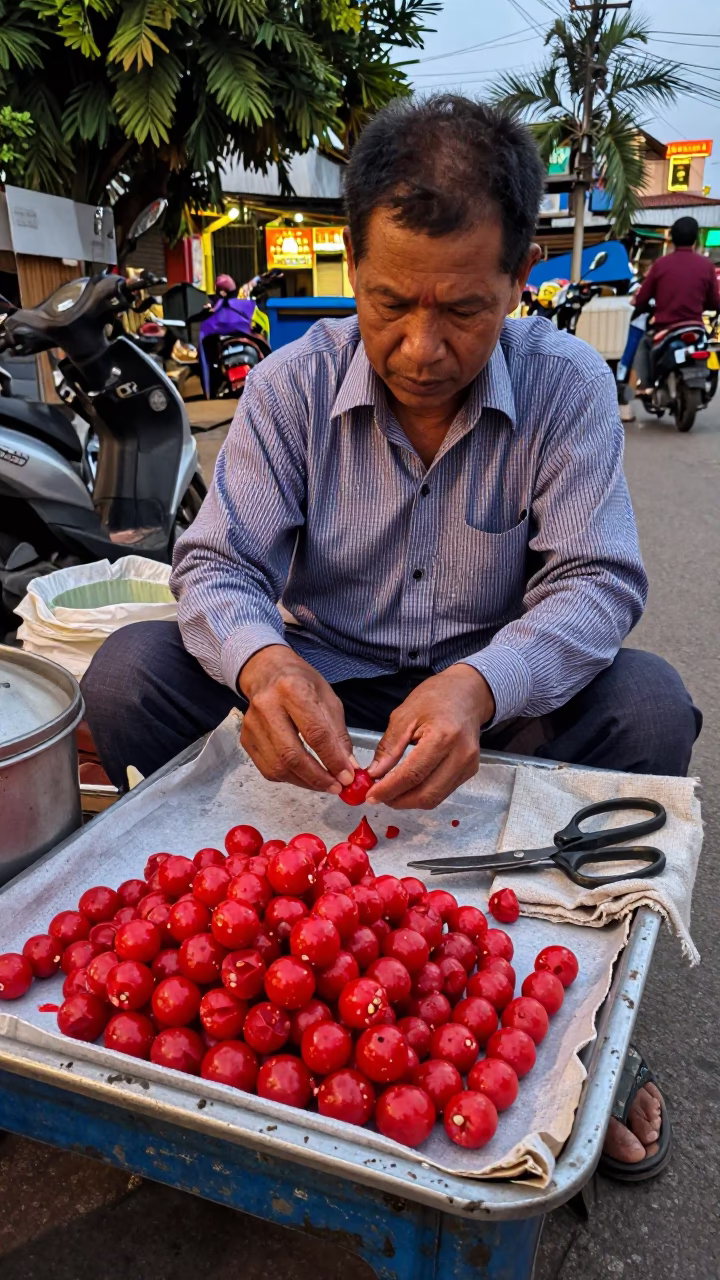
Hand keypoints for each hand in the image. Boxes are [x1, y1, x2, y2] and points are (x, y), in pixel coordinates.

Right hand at [238, 645, 355, 792]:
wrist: (267, 672)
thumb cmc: (301, 683)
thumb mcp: (328, 699)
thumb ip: (338, 734)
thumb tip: (348, 767)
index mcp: (292, 690)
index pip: (315, 733)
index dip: (333, 759)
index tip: (348, 777)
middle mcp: (267, 706)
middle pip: (292, 754)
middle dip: (317, 777)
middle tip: (336, 787)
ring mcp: (252, 724)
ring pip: (278, 767)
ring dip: (305, 782)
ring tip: (324, 784)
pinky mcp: (246, 739)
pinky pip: (268, 769)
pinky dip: (290, 778)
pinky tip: (304, 775)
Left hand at [365, 665, 494, 809]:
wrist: (467, 693)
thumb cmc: (435, 697)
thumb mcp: (404, 715)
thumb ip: (389, 747)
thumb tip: (374, 774)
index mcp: (443, 736)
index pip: (412, 774)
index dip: (389, 789)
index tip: (370, 795)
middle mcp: (460, 755)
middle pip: (427, 794)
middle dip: (399, 800)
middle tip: (378, 796)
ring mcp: (469, 765)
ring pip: (435, 798)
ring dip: (410, 801)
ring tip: (390, 792)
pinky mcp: (470, 771)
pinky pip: (443, 791)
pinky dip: (423, 793)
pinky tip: (408, 786)